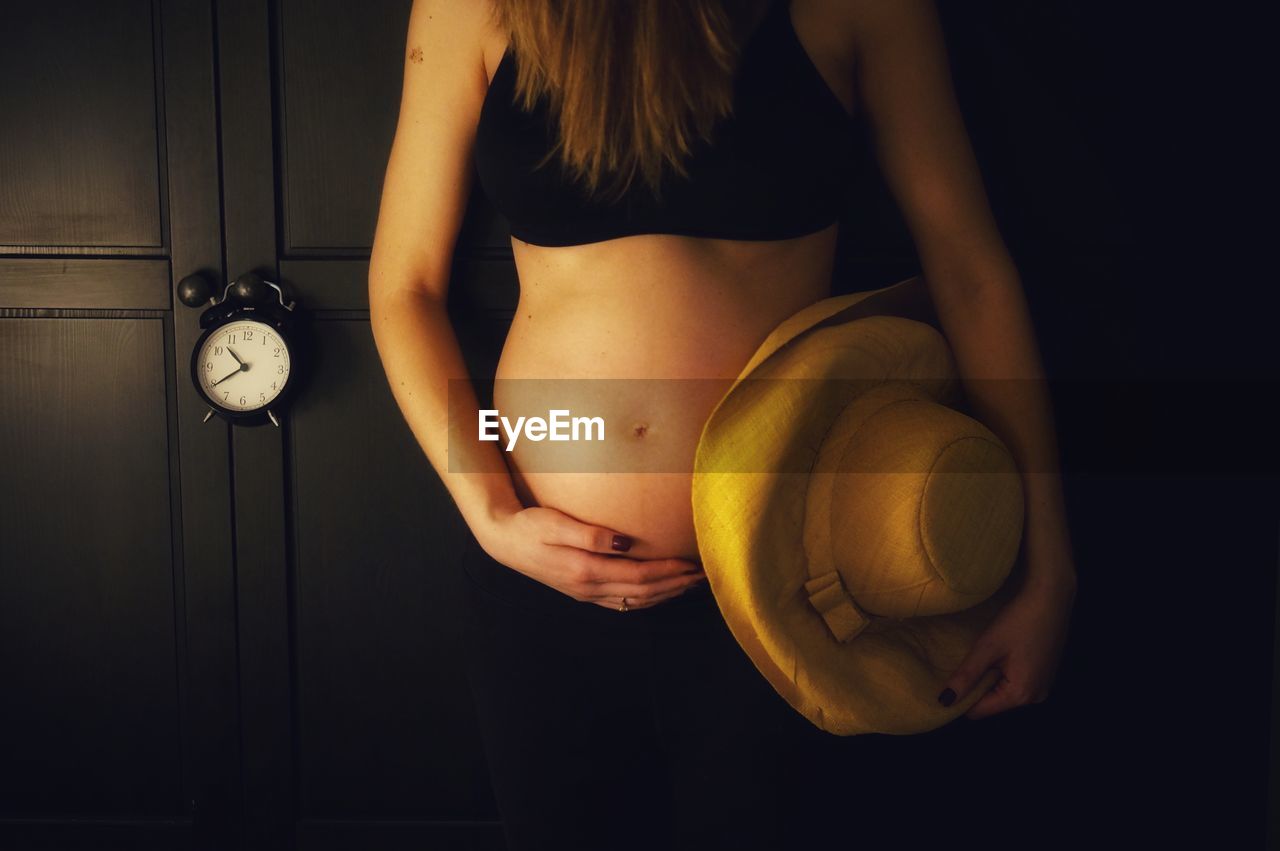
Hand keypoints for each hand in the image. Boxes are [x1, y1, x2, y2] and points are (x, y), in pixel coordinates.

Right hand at [474, 505, 706, 610]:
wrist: (502, 539)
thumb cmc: (529, 525)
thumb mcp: (555, 523)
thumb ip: (589, 534)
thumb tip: (624, 542)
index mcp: (585, 571)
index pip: (640, 576)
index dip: (670, 573)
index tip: (693, 564)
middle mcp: (588, 588)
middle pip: (643, 593)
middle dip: (675, 586)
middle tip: (702, 576)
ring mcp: (585, 593)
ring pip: (634, 602)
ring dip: (664, 595)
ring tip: (688, 585)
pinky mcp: (582, 591)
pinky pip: (621, 602)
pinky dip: (645, 599)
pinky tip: (657, 592)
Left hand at [939, 567, 1076, 719]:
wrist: (1051, 597)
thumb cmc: (1019, 620)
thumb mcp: (987, 647)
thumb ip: (966, 676)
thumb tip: (945, 700)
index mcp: (1020, 695)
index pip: (979, 711)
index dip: (961, 697)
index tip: (951, 678)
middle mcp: (1036, 698)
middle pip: (993, 703)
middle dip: (978, 686)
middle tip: (970, 660)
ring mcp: (1043, 687)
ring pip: (1004, 692)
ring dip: (992, 677)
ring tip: (988, 653)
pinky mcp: (1045, 675)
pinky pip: (1017, 683)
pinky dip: (1005, 672)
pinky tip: (1004, 651)